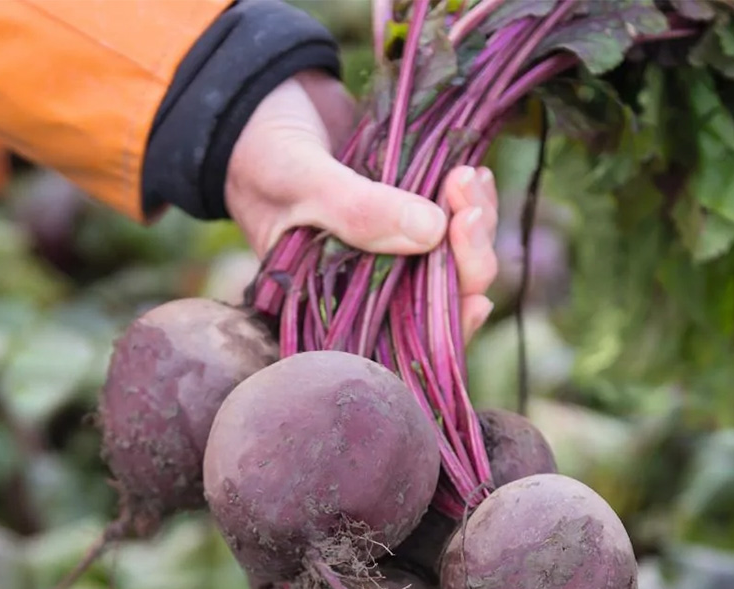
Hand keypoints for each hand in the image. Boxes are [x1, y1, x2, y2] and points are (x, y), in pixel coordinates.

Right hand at [225, 71, 497, 342]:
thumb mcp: (302, 182)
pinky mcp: (409, 209)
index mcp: (337, 304)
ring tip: (468, 177)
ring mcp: (393, 247)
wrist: (256, 105)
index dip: (447, 328)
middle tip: (466, 206)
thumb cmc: (261, 156)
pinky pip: (456, 220)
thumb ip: (359, 210)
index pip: (402, 338)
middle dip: (467, 259)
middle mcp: (369, 286)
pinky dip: (474, 201)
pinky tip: (476, 175)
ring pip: (457, 258)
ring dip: (476, 224)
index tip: (476, 298)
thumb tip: (433, 232)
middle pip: (441, 298)